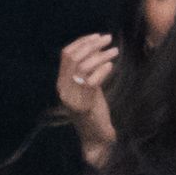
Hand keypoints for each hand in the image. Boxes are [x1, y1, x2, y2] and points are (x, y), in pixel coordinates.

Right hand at [56, 33, 117, 166]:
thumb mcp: (88, 86)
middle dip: (92, 45)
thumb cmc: (94, 111)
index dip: (82, 42)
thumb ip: (87, 70)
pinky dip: (103, 70)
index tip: (97, 36)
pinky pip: (92, 81)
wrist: (96, 138)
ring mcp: (72, 99)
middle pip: (74, 57)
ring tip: (114, 51)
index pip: (66, 55)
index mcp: (62, 84)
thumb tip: (95, 47)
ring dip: (101, 55)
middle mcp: (63, 91)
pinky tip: (111, 66)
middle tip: (108, 39)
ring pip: (83, 67)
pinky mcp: (84, 106)